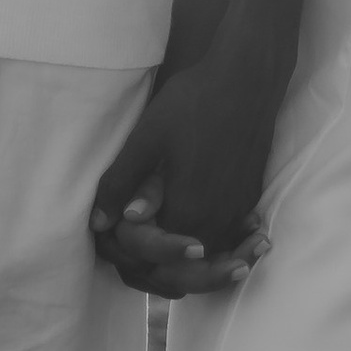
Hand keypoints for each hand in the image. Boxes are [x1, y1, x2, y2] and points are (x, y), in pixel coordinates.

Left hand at [89, 37, 285, 297]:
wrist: (247, 80)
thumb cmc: (193, 103)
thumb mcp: (146, 139)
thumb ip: (121, 183)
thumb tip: (100, 223)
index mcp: (187, 212)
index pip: (156, 257)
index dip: (134, 249)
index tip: (122, 233)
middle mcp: (216, 220)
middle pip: (187, 270)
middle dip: (161, 266)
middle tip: (140, 255)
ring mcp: (238, 211)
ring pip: (212, 256)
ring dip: (190, 262)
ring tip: (165, 249)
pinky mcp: (250, 196)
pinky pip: (230, 237)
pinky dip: (215, 244)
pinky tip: (197, 231)